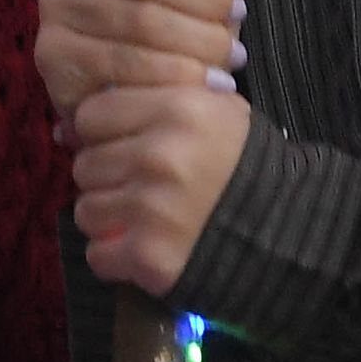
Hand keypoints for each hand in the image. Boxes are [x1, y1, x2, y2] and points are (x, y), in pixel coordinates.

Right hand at [36, 0, 249, 120]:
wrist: (155, 79)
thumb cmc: (187, 6)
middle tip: (236, 14)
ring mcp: (54, 7)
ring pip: (138, 20)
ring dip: (197, 39)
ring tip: (229, 51)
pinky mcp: (55, 56)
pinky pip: (123, 63)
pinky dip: (174, 73)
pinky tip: (203, 80)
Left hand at [71, 80, 247, 291]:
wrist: (293, 231)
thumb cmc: (248, 167)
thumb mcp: (216, 111)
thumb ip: (154, 103)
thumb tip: (67, 127)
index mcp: (176, 109)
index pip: (91, 115)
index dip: (103, 133)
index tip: (125, 147)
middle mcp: (158, 154)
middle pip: (85, 165)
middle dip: (108, 178)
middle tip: (141, 188)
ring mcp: (151, 208)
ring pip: (86, 211)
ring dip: (110, 219)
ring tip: (145, 220)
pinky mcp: (148, 256)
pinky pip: (98, 256)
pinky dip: (117, 258)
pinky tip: (147, 249)